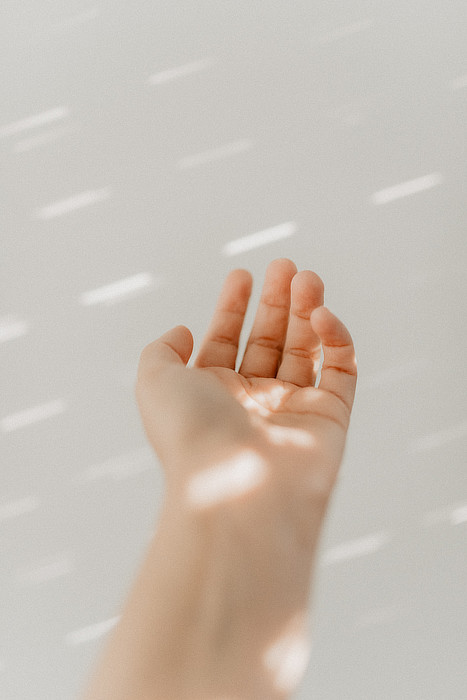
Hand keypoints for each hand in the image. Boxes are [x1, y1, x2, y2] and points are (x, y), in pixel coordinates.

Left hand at [135, 258, 356, 522]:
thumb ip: (162, 350)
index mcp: (213, 393)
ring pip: (306, 349)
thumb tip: (184, 330)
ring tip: (306, 278)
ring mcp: (294, 409)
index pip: (226, 341)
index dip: (233, 306)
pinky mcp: (331, 417)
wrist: (237, 489)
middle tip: (284, 266)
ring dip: (308, 310)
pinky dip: (336, 340)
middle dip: (277, 301)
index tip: (242, 274)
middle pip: (269, 339)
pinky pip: (341, 370)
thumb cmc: (192, 433)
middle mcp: (253, 401)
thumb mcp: (155, 381)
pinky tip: (322, 315)